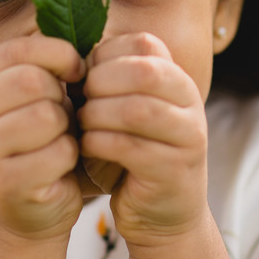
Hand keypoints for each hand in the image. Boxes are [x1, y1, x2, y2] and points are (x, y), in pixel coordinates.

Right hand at [0, 36, 85, 243]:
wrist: (25, 209)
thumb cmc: (38, 141)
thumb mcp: (35, 97)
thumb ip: (44, 64)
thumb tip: (77, 30)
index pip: (16, 50)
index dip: (57, 53)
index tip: (77, 69)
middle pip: (32, 81)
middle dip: (61, 96)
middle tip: (63, 115)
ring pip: (46, 115)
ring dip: (67, 127)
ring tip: (59, 138)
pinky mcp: (2, 184)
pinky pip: (57, 153)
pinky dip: (70, 156)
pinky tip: (59, 165)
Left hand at [77, 32, 208, 248]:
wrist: (160, 214)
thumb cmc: (132, 155)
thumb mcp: (123, 110)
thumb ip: (109, 80)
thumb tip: (67, 54)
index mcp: (177, 79)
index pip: (145, 45)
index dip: (106, 55)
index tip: (84, 76)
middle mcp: (191, 102)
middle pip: (144, 72)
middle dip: (102, 82)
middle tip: (80, 100)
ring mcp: (188, 137)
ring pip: (138, 109)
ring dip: (98, 115)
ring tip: (82, 125)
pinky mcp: (175, 170)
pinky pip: (131, 147)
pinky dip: (100, 144)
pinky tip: (87, 147)